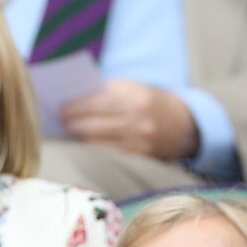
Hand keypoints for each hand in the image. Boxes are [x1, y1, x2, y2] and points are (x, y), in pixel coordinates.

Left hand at [59, 80, 200, 164]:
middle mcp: (137, 121)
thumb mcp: (134, 89)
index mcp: (135, 97)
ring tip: (71, 131)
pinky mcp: (139, 158)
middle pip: (93, 125)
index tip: (61, 107)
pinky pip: (108, 154)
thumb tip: (74, 99)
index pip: (96, 102)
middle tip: (61, 121)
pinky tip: (86, 143)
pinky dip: (94, 148)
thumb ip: (108, 92)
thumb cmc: (152, 103)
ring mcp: (139, 142)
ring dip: (80, 137)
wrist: (185, 126)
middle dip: (73, 123)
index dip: (75, 106)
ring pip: (97, 142)